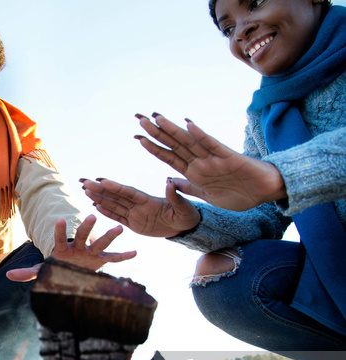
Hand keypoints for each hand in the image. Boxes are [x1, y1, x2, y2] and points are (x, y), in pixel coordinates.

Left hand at [6, 214, 136, 281]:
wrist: (72, 269)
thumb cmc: (57, 268)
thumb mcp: (43, 271)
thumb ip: (28, 272)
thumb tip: (6, 276)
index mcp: (63, 250)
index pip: (60, 238)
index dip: (60, 230)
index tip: (61, 220)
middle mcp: (78, 248)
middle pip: (83, 236)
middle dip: (87, 228)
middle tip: (92, 217)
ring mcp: (91, 252)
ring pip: (101, 243)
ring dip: (110, 236)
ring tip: (119, 228)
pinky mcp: (100, 260)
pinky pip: (113, 258)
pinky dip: (123, 256)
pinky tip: (135, 252)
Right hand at [81, 177, 199, 237]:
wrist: (186, 227)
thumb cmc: (187, 215)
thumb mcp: (184, 207)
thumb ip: (175, 196)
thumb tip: (169, 182)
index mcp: (149, 200)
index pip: (129, 193)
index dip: (116, 187)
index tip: (102, 181)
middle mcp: (139, 205)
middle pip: (116, 196)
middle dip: (100, 189)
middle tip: (84, 181)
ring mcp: (135, 214)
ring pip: (114, 205)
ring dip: (99, 198)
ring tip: (85, 191)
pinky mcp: (134, 224)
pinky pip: (118, 217)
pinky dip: (107, 212)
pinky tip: (96, 205)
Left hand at [135, 113, 285, 210]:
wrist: (267, 192)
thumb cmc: (240, 194)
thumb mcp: (208, 196)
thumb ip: (189, 187)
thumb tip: (170, 181)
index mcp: (194, 172)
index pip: (169, 157)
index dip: (153, 147)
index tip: (137, 137)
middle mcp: (201, 162)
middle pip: (174, 144)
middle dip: (156, 132)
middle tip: (139, 119)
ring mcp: (214, 158)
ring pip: (189, 142)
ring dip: (173, 130)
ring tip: (157, 118)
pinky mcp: (229, 157)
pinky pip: (213, 145)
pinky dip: (200, 135)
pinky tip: (188, 124)